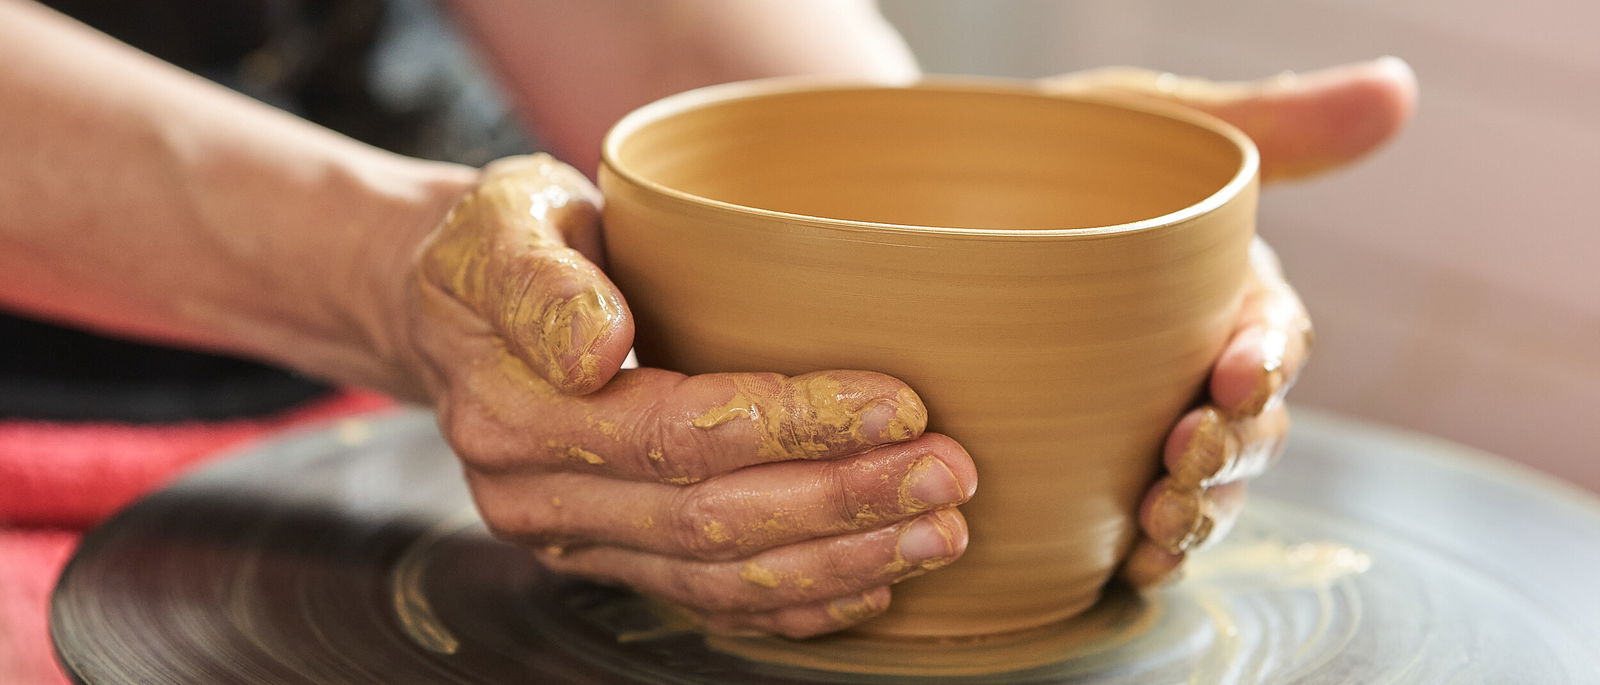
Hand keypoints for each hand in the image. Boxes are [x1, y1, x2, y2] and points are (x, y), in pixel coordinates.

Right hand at [393, 156, 974, 637]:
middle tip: (948, 475)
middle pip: (712, 520)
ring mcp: (572, 537)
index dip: (793, 426)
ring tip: (936, 532)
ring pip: (718, 578)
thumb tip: (595, 346)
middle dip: (841, 505)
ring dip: (838, 562)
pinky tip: (871, 585)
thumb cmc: (490, 248)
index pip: (677, 432)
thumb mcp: (499, 225)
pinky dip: (794, 605)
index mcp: (515, 410)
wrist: (444, 310)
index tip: (898, 403)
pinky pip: (704, 601)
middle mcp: (539, 494)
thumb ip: (540, 282)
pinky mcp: (605, 555)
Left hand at [1043, 57, 1417, 586]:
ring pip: (1210, 483)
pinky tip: (1133, 562)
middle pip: (1250, 427)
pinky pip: (1145, 521)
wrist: (938, 195)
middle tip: (1183, 454)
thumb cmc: (1060, 151)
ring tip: (1159, 520)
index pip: (1275, 335)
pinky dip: (1153, 548)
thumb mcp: (1152, 120)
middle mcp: (1198, 362)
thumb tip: (1394, 90)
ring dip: (1199, 509)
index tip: (1235, 375)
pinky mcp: (1099, 462)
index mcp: (1227, 290)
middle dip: (1230, 450)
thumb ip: (1270, 121)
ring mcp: (1151, 418)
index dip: (1267, 361)